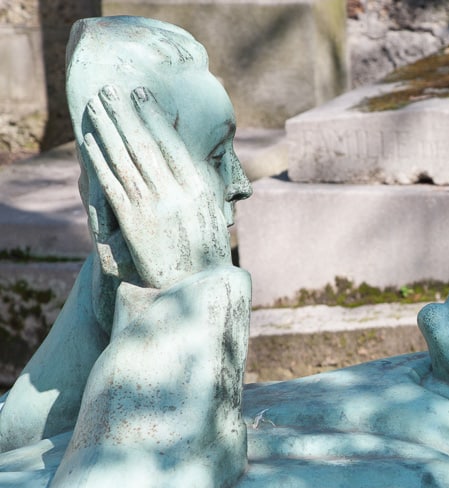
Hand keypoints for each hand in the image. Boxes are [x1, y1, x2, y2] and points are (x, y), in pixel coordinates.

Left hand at [79, 84, 231, 290]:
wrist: (196, 287)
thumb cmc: (206, 249)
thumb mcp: (211, 212)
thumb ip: (200, 183)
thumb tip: (192, 156)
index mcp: (199, 189)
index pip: (172, 143)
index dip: (154, 116)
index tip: (142, 94)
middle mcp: (176, 194)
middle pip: (145, 145)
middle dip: (126, 114)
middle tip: (111, 90)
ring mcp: (153, 208)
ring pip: (125, 159)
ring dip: (107, 129)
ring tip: (96, 107)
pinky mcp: (133, 223)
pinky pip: (112, 185)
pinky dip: (99, 160)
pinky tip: (90, 142)